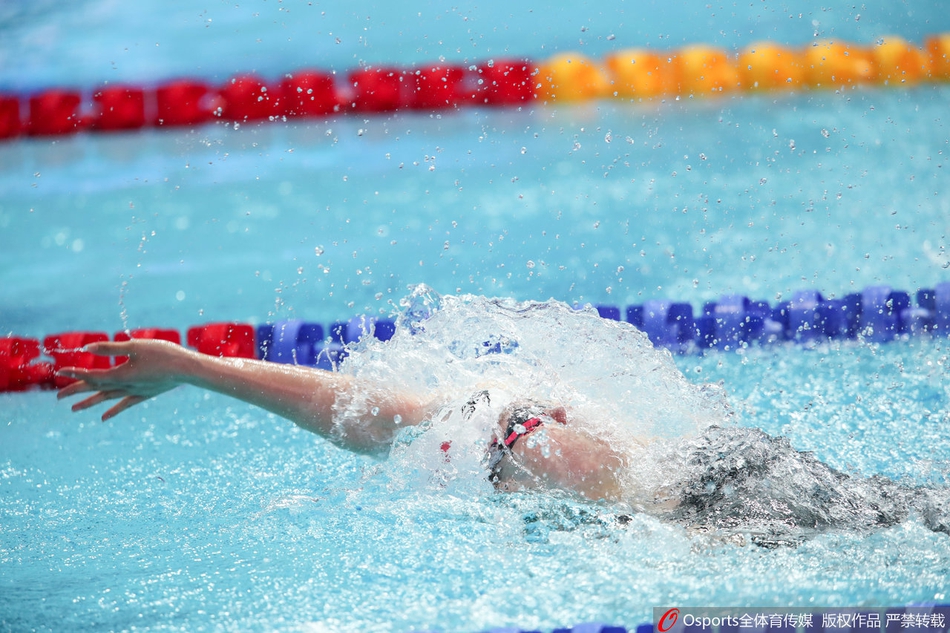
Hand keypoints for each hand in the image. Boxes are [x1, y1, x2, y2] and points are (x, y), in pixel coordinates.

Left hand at [57, 339, 191, 420]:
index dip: (76, 373)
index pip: (92, 375)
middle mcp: (124, 386)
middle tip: (58, 397)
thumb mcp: (134, 346)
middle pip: (96, 389)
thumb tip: (86, 349)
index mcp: (120, 374)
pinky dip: (113, 410)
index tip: (61, 371)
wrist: (187, 369)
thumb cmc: (162, 353)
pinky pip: (124, 404)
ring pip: (107, 398)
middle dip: (77, 391)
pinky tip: (103, 418)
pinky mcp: (144, 394)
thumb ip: (110, 348)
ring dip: (90, 402)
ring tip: (74, 409)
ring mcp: (134, 392)